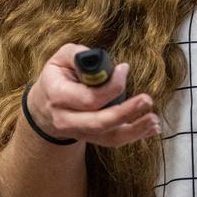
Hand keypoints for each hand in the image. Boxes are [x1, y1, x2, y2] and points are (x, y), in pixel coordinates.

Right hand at [27, 44, 160, 147]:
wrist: (43, 107)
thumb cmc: (57, 77)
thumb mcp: (60, 58)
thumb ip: (79, 55)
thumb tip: (104, 63)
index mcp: (58, 96)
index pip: (89, 98)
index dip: (111, 85)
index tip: (124, 69)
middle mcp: (66, 119)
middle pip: (100, 122)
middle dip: (126, 112)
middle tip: (147, 100)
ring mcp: (78, 133)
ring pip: (109, 137)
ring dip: (135, 130)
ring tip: (154, 120)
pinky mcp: (91, 139)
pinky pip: (113, 141)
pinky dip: (134, 136)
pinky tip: (151, 129)